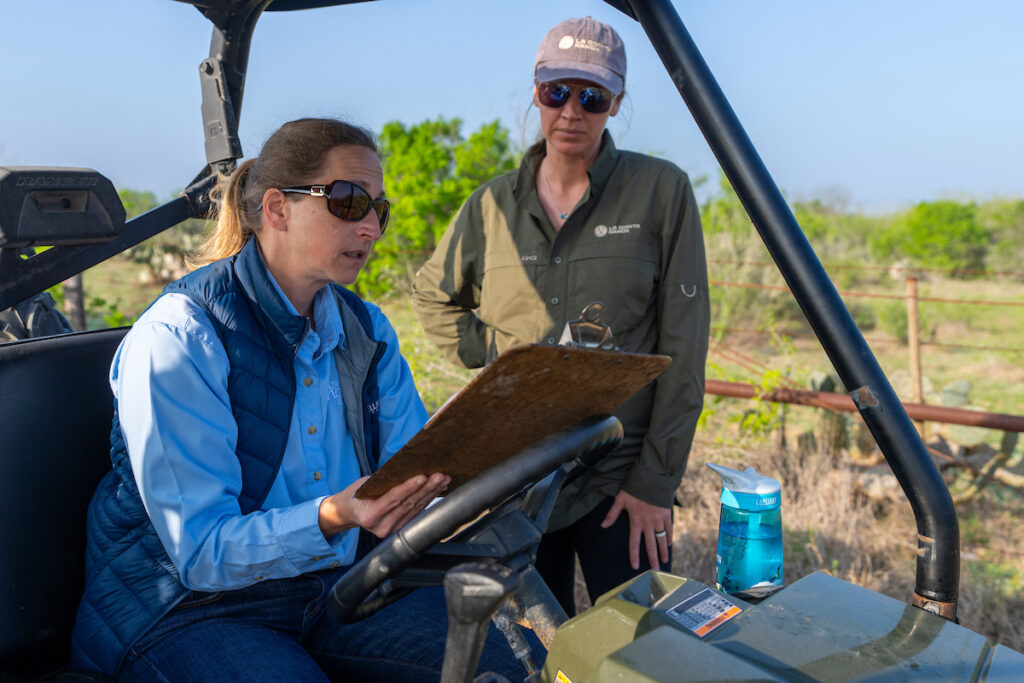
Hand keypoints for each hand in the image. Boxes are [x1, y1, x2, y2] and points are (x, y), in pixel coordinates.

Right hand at [318, 472, 450, 538]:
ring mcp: (392, 531)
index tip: (423, 476)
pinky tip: (437, 489)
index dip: (409, 487)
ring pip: (416, 508)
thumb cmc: (358, 495)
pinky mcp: (400, 530)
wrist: (350, 513)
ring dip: (431, 493)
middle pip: (408, 504)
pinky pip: (417, 512)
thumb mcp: (366, 485)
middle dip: (426, 488)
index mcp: (369, 516)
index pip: (393, 499)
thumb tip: (409, 468)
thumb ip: (385, 481)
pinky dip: (428, 500)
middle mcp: (381, 527)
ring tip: (443, 480)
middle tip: (440, 475)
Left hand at [601, 489, 671, 570]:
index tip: (635, 567)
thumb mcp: (620, 500)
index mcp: (636, 521)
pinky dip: (669, 537)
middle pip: (650, 545)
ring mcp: (659, 519)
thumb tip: (603, 526)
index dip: (634, 555)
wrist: (652, 478)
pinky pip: (669, 529)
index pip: (634, 542)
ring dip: (663, 551)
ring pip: (661, 539)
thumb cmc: (634, 488)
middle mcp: (648, 523)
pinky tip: (669, 544)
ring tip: (664, 561)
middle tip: (656, 571)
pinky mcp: (667, 514)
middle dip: (653, 559)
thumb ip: (612, 514)